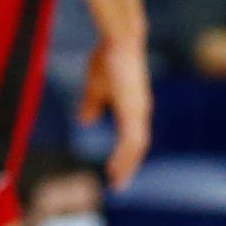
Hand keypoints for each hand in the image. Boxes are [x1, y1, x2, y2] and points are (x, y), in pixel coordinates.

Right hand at [81, 34, 152, 188]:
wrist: (119, 40)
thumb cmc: (108, 58)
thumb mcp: (95, 86)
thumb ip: (91, 104)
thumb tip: (85, 122)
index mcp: (132, 107)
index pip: (133, 137)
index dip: (126, 154)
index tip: (117, 170)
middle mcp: (140, 112)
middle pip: (138, 146)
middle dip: (129, 166)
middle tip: (119, 185)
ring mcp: (139, 111)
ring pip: (137, 146)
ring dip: (127, 165)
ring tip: (118, 181)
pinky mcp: (134, 110)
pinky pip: (132, 140)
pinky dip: (126, 156)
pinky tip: (117, 166)